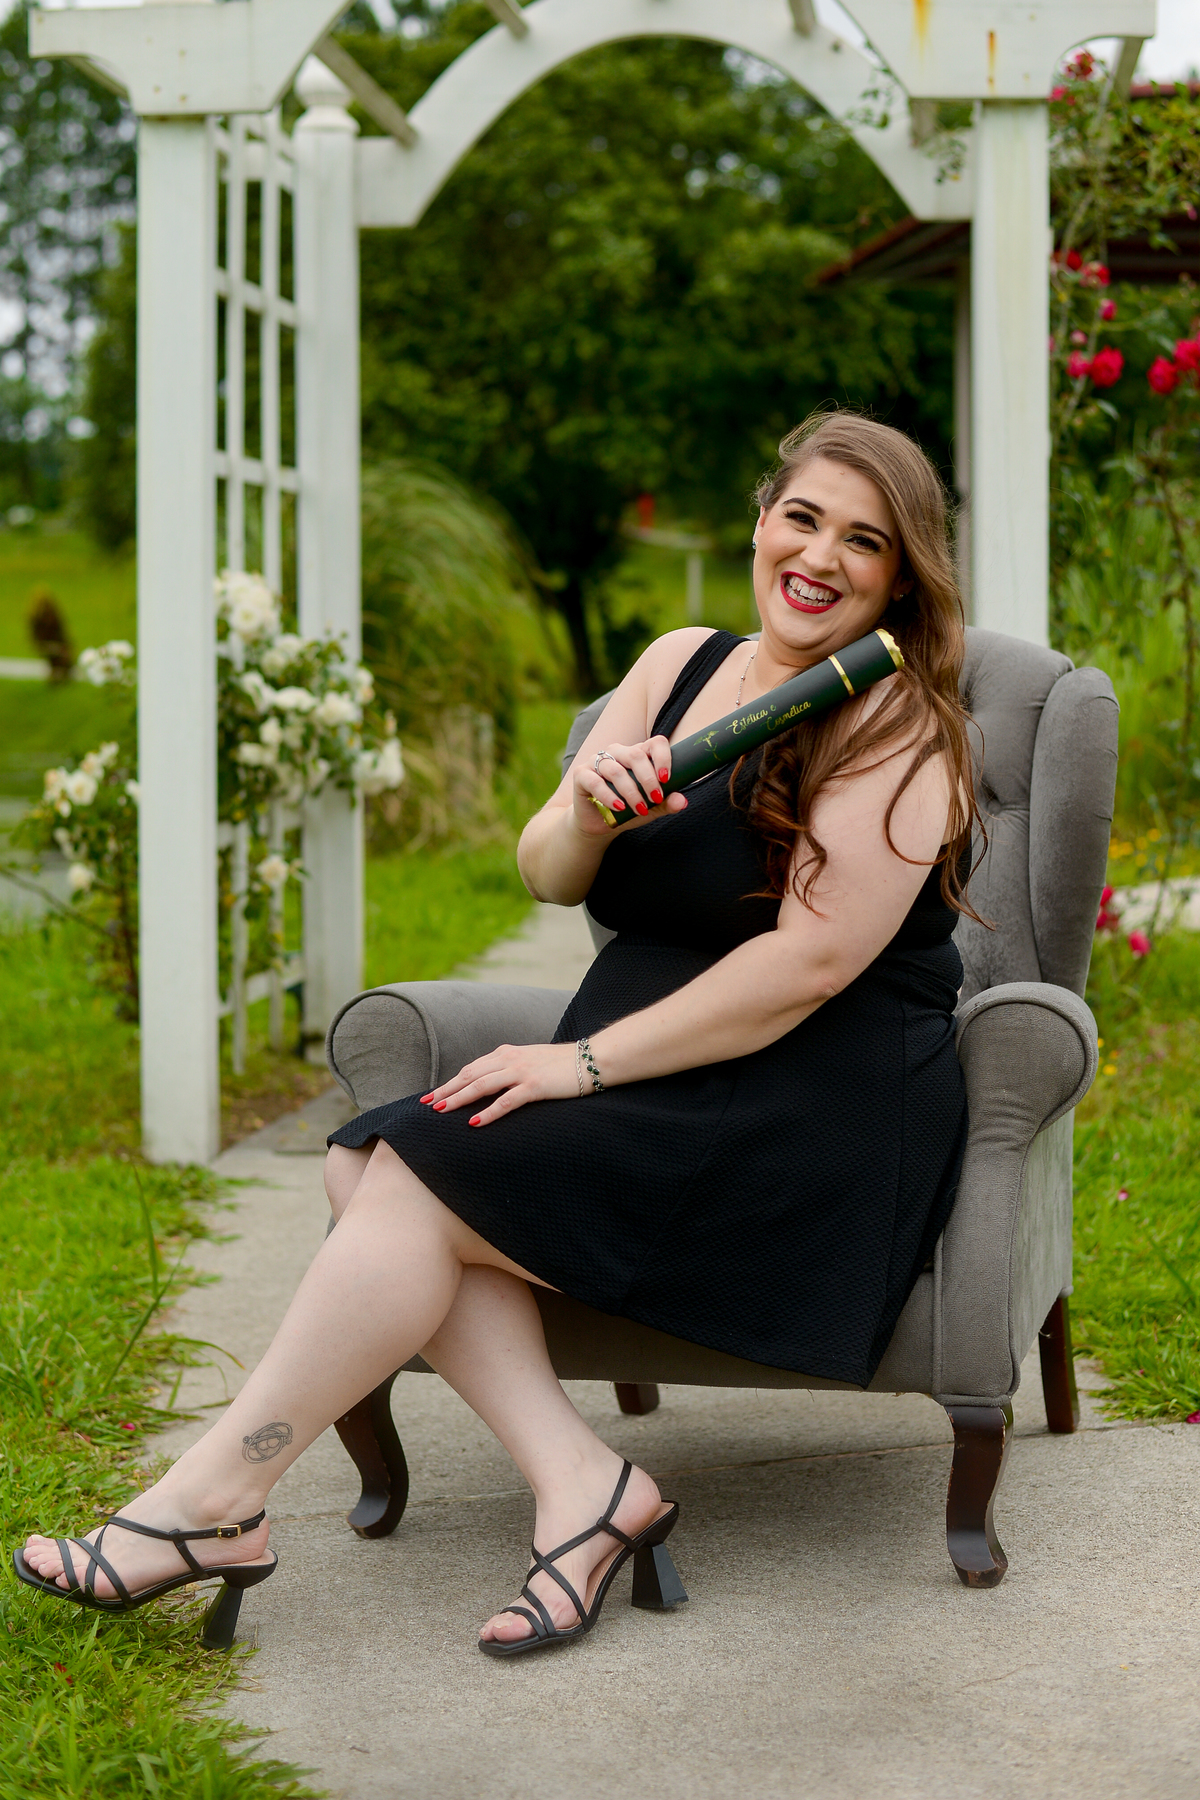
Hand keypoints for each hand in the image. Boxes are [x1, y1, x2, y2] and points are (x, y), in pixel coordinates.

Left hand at [420, 1041, 582, 1126]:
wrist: (592, 1059)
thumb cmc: (563, 1064)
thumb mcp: (532, 1062)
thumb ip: (512, 1069)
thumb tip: (496, 1082)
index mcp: (507, 1053)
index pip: (472, 1068)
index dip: (451, 1081)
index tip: (434, 1094)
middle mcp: (510, 1059)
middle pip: (469, 1074)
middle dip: (446, 1089)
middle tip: (426, 1104)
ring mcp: (521, 1072)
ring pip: (481, 1085)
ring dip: (458, 1098)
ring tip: (440, 1111)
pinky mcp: (534, 1086)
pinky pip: (505, 1101)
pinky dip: (487, 1112)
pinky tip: (474, 1123)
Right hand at [570, 736, 687, 836]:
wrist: (599, 824)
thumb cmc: (627, 811)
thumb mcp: (651, 809)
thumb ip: (666, 804)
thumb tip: (682, 801)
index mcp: (637, 754)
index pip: (655, 743)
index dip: (663, 758)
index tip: (667, 780)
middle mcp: (617, 753)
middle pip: (635, 756)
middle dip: (648, 779)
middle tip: (656, 799)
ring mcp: (597, 762)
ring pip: (616, 770)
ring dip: (631, 792)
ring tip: (640, 809)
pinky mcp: (581, 774)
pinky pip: (595, 782)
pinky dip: (609, 796)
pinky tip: (619, 808)